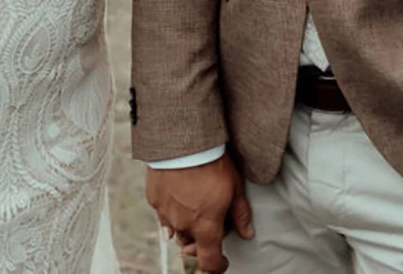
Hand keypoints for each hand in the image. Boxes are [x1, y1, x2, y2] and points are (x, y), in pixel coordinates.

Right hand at [148, 155, 252, 273]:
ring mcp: (166, 213)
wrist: (182, 142)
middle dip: (201, 239)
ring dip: (186, 225)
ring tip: (194, 205)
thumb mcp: (234, 187)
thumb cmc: (212, 163)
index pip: (210, 262)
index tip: (223, 261)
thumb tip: (247, 232)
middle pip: (192, 244)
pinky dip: (171, 210)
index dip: (218, 266)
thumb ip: (240, 214)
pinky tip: (178, 197)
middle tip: (211, 220)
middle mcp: (184, 226)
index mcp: (206, 227)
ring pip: (176, 230)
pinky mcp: (154, 199)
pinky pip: (163, 214)